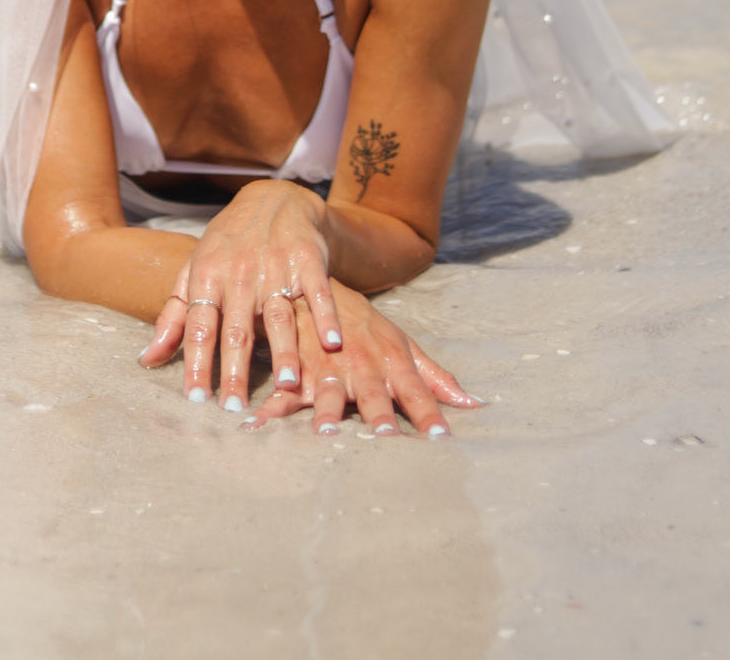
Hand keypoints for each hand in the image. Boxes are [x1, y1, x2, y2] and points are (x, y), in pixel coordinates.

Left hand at [136, 180, 341, 408]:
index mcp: (208, 277)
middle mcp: (240, 273)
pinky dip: (327, 316)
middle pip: (237, 328)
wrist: (272, 198)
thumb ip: (173, 316)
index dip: (196, 362)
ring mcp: (276, 266)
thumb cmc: (227, 244)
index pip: (199, 326)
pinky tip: (333, 342)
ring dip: (284, 350)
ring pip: (279, 315)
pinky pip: (318, 292)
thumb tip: (146, 360)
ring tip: (287, 385)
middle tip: (234, 408)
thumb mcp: (195, 270)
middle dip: (235, 370)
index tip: (195, 399)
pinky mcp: (308, 260)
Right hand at [244, 285, 481, 436]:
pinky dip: (269, 410)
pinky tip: (256, 426)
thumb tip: (473, 404)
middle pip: (373, 391)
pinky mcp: (297, 371)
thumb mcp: (403, 345)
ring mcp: (327, 367)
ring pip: (328, 392)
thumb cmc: (366, 327)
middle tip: (385, 438)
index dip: (428, 414)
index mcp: (391, 359)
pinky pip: (282, 393)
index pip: (416, 390)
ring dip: (327, 412)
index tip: (442, 439)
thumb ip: (435, 377)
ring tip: (326, 434)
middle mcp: (360, 364)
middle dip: (379, 414)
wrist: (317, 290)